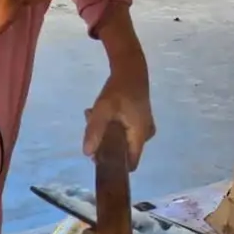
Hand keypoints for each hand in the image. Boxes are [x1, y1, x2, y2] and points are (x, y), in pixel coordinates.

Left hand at [83, 3, 151, 169]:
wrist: (131, 69)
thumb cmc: (118, 90)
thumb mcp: (102, 109)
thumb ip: (94, 131)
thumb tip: (87, 154)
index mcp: (139, 136)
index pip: (130, 164)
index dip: (114, 165)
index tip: (98, 156)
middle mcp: (145, 135)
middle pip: (122, 151)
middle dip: (104, 144)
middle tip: (91, 126)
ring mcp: (144, 128)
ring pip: (121, 140)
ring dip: (105, 133)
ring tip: (93, 115)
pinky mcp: (140, 121)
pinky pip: (124, 131)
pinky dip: (112, 126)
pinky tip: (102, 113)